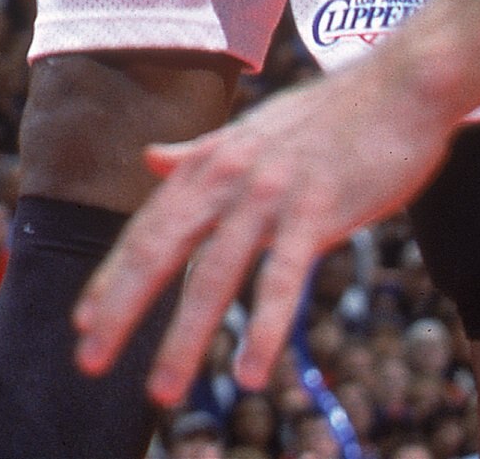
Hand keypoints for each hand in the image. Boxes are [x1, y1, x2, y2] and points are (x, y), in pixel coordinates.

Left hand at [74, 62, 457, 403]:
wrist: (396, 87)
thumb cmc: (327, 117)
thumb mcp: (250, 133)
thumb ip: (198, 154)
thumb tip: (151, 160)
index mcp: (209, 164)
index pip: (147, 230)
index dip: (112, 277)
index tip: (83, 324)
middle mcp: (226, 178)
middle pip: (160, 251)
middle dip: (121, 308)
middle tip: (89, 361)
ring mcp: (268, 194)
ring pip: (215, 276)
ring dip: (184, 338)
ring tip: (161, 393)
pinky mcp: (316, 211)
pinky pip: (283, 279)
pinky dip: (263, 327)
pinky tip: (248, 373)